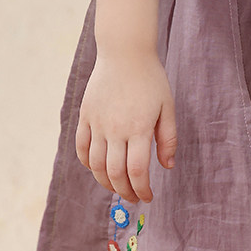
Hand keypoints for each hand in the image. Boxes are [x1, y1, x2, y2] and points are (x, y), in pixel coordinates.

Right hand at [75, 51, 177, 203]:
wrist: (124, 53)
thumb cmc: (151, 79)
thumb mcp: (168, 107)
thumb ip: (168, 138)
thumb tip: (167, 166)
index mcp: (139, 128)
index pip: (137, 171)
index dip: (141, 189)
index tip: (148, 197)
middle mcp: (115, 129)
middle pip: (114, 173)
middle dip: (125, 192)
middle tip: (133, 198)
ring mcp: (97, 123)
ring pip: (95, 165)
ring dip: (106, 183)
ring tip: (117, 187)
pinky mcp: (85, 116)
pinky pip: (81, 148)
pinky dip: (88, 164)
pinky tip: (98, 169)